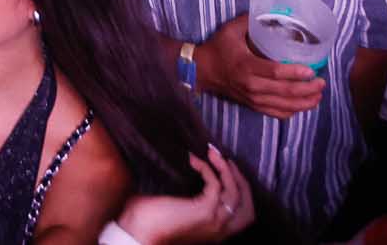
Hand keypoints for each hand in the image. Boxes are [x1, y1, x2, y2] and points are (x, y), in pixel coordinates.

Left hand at [115, 145, 255, 243]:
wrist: (139, 232)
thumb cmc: (152, 220)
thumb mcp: (181, 211)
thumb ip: (195, 200)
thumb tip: (196, 169)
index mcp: (216, 231)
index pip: (244, 214)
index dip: (240, 190)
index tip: (228, 169)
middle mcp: (220, 230)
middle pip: (247, 206)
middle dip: (240, 180)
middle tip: (227, 160)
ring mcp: (214, 222)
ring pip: (235, 192)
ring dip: (225, 169)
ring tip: (213, 153)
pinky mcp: (205, 211)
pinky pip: (216, 184)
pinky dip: (207, 169)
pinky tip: (194, 161)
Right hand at [194, 13, 325, 118]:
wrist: (203, 71)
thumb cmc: (218, 49)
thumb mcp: (230, 30)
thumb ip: (249, 20)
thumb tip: (269, 10)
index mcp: (246, 66)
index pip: (275, 72)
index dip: (295, 73)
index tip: (312, 71)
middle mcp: (251, 86)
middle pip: (285, 92)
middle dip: (307, 89)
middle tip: (322, 82)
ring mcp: (253, 98)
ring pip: (284, 106)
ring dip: (304, 102)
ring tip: (318, 95)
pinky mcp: (253, 105)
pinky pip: (276, 113)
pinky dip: (292, 111)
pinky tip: (303, 105)